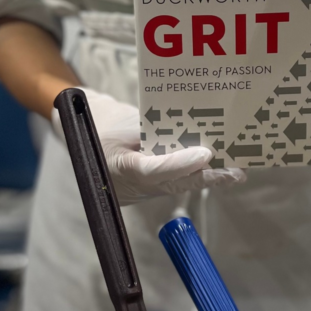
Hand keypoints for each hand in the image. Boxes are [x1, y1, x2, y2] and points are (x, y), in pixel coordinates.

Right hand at [51, 87, 245, 205]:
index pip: (154, 169)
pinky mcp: (142, 189)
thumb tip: (188, 134)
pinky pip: (171, 183)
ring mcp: (136, 191)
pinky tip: (216, 169)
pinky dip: (192, 175)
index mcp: (117, 166)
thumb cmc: (100, 121)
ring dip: (205, 178)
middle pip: (172, 184)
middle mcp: (128, 186)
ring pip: (175, 186)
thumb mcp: (123, 119)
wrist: (75, 131)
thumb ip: (153, 130)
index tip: (206, 154)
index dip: (181, 164)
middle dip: (205, 177)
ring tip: (234, 172)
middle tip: (234, 173)